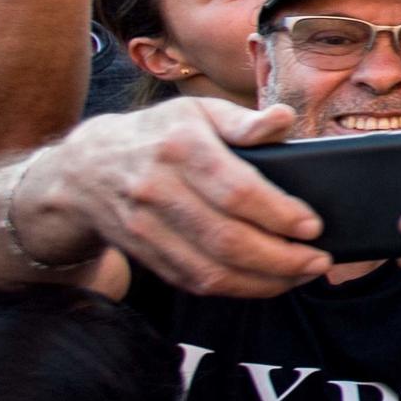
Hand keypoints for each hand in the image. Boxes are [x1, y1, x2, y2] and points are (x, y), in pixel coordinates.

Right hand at [33, 101, 328, 296]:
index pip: (236, 190)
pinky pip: (193, 281)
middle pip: (226, 239)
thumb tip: (283, 119)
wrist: (82, 171)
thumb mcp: (198, 111)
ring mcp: (145, 228)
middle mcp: (158, 189)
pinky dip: (235, 289)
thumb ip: (243, 120)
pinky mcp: (143, 254)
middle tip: (318, 261)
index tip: (313, 226)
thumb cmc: (159, 135)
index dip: (279, 214)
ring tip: (301, 275)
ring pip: (209, 269)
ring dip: (263, 281)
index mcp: (180, 147)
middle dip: (281, 258)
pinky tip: (267, 283)